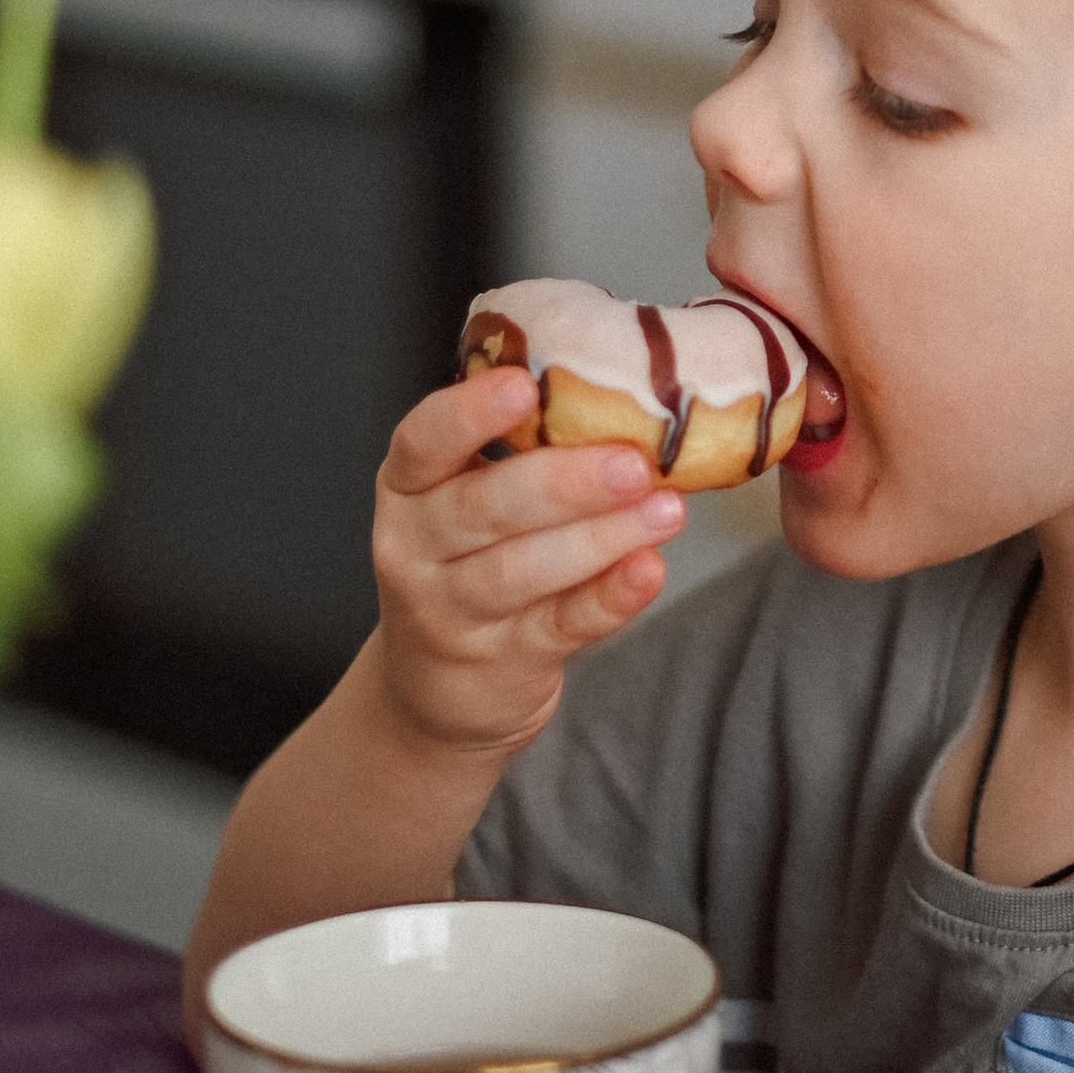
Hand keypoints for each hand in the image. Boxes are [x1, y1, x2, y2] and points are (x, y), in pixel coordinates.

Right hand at [366, 368, 683, 760]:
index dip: (467, 413)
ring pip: (520, 571)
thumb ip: (524, 453)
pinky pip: (559, 626)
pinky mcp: (502, 662)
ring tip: (664, 510)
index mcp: (409, 486)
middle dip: (562, 482)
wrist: (438, 687)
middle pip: (482, 508)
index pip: (421, 442)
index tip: (522, 385)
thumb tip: (626, 397)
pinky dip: (608, 598)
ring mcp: (454, 612)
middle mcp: (417, 548)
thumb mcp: (464, 502)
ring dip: (599, 537)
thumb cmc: (468, 564)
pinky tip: (648, 570)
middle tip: (633, 462)